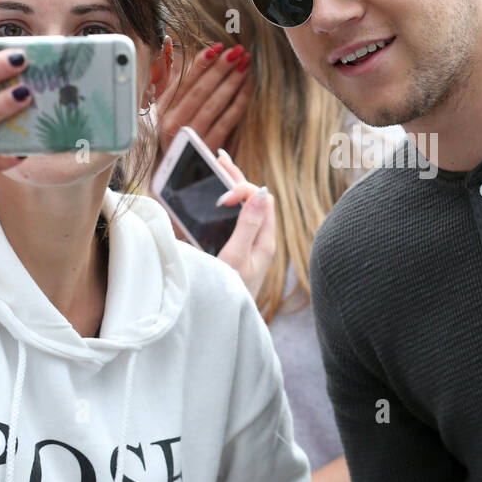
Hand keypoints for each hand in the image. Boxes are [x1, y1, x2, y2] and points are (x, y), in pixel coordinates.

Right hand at [155, 41, 252, 155]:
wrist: (176, 177)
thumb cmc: (176, 138)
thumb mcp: (168, 110)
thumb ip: (175, 83)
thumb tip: (179, 50)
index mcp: (163, 111)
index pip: (184, 81)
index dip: (202, 62)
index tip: (218, 47)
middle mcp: (172, 124)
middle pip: (201, 90)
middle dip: (221, 68)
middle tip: (238, 51)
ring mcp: (190, 137)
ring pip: (215, 104)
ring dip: (232, 81)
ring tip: (246, 64)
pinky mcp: (207, 148)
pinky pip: (226, 121)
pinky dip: (238, 102)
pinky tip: (247, 88)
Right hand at [212, 147, 275, 299]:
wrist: (223, 323)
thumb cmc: (230, 294)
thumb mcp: (236, 259)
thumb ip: (247, 226)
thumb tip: (261, 192)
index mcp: (265, 242)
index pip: (262, 200)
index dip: (242, 190)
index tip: (221, 200)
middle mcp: (261, 241)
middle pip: (255, 200)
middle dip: (237, 178)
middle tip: (218, 157)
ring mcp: (250, 246)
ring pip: (246, 208)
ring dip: (232, 187)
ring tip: (218, 168)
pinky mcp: (239, 252)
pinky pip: (237, 220)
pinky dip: (227, 204)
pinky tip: (216, 196)